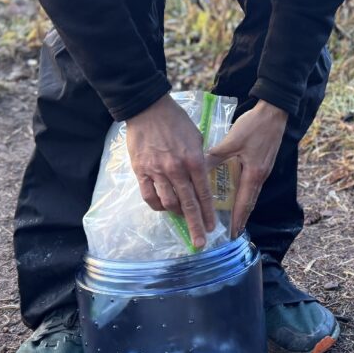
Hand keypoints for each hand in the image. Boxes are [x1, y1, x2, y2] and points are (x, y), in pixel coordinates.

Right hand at [126, 95, 214, 247]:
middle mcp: (177, 170)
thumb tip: (203, 178)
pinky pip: (149, 196)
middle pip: (187, 205)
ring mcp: (157, 172)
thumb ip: (201, 160)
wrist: (148, 109)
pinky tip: (163, 208)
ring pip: (169, 203)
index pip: (203, 194)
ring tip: (182, 221)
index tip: (212, 228)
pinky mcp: (141, 171)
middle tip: (200, 242)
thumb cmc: (177, 121)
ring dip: (177, 215)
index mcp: (194, 161)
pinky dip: (157, 205)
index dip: (208, 213)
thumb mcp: (197, 138)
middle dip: (196, 226)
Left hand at [206, 100, 288, 237]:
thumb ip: (214, 156)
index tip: (232, 233)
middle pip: (250, 202)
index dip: (238, 218)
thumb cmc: (254, 126)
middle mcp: (260, 176)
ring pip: (252, 194)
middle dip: (241, 217)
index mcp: (253, 174)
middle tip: (232, 231)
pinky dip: (245, 194)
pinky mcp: (263, 163)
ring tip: (234, 218)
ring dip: (243, 207)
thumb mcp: (231, 141)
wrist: (273, 112)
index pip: (244, 202)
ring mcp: (263, 170)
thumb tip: (197, 170)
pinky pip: (252, 184)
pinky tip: (237, 194)